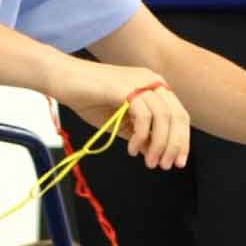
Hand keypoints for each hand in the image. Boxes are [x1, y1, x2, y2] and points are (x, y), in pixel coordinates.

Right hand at [54, 61, 188, 169]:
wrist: (63, 79)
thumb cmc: (87, 98)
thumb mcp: (120, 122)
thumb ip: (139, 134)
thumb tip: (155, 152)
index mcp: (153, 86)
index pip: (179, 115)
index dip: (182, 141)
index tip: (178, 162)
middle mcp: (151, 81)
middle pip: (177, 116)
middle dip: (174, 145)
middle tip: (165, 165)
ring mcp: (139, 82)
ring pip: (163, 118)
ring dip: (159, 145)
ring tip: (149, 162)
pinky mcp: (125, 87)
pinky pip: (143, 116)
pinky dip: (141, 136)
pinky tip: (131, 149)